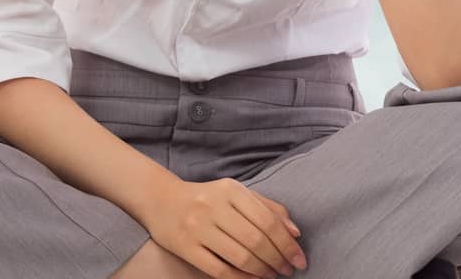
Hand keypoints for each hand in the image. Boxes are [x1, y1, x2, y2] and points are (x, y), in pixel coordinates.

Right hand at [141, 175, 307, 276]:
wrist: (162, 200)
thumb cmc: (207, 198)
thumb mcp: (235, 193)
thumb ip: (267, 207)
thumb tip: (295, 233)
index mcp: (230, 189)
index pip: (267, 220)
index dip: (287, 244)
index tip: (299, 259)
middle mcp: (214, 206)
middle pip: (256, 240)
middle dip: (278, 260)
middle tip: (288, 271)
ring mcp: (198, 227)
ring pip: (241, 257)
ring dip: (263, 271)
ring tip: (272, 275)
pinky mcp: (186, 247)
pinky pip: (220, 270)